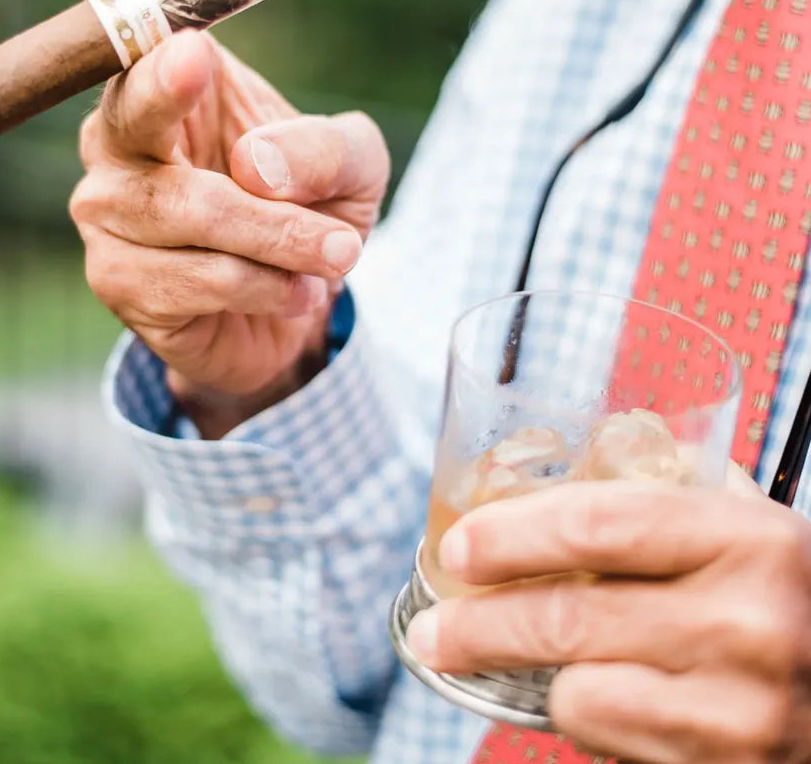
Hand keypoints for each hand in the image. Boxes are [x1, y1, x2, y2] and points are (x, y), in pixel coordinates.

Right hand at [69, 0, 389, 435]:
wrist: (295, 311)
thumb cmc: (313, 215)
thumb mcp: (352, 168)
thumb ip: (322, 148)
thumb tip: (255, 164)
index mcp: (169, 88)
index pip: (130, 31)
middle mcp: (119, 142)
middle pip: (133, 111)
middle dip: (173, 92)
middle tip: (205, 69)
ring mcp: (109, 213)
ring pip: (188, 209)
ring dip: (279, 235)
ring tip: (338, 252)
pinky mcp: (118, 280)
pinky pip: (194, 276)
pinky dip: (264, 285)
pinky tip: (295, 291)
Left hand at [406, 480, 810, 762]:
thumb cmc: (791, 594)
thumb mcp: (748, 528)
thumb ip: (668, 497)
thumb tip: (555, 469)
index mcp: (745, 536)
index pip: (598, 524)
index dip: (512, 535)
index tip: (459, 548)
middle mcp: (747, 621)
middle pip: (568, 616)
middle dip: (477, 625)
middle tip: (430, 629)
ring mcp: (742, 708)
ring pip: (578, 689)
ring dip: (524, 674)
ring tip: (498, 654)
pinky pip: (609, 740)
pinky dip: (580, 715)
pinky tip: (592, 692)